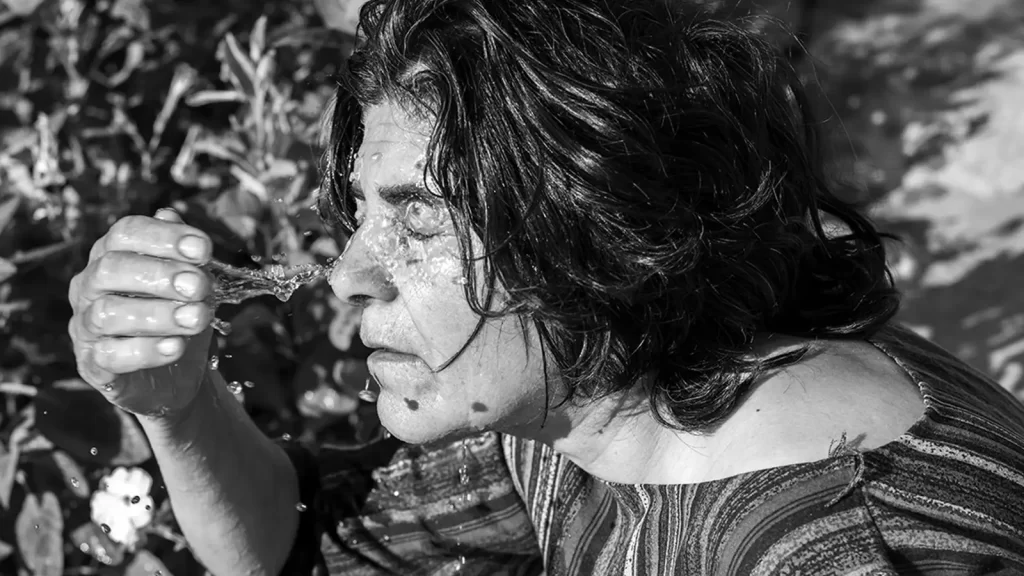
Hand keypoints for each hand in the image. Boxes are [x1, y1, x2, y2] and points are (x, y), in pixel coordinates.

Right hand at [69, 208, 214, 418]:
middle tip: (199, 286)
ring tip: (196, 318)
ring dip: (158, 314)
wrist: (179, 375)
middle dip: (159, 274)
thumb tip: (171, 215)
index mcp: (113, 256)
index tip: (204, 249)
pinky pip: (109, 355)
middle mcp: (91, 286)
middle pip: (111, 268)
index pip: (126, 233)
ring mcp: (86, 326)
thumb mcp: (191, 284)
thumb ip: (183, 254)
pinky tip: (176, 347)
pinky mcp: (93, 364)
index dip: (164, 237)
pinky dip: (146, 351)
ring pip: (107, 313)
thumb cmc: (181, 318)